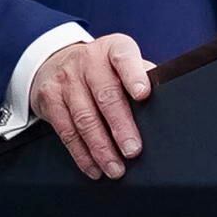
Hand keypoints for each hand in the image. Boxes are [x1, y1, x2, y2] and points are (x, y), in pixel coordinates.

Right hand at [31, 32, 155, 182]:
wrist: (54, 61)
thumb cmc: (102, 69)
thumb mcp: (122, 63)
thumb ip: (142, 77)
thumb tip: (168, 104)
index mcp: (113, 49)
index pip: (124, 58)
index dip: (134, 75)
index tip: (143, 94)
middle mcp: (88, 61)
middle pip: (105, 95)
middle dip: (121, 126)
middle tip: (133, 150)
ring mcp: (66, 79)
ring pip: (84, 118)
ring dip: (101, 148)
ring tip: (116, 168)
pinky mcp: (49, 99)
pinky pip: (66, 131)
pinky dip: (82, 154)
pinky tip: (95, 167)